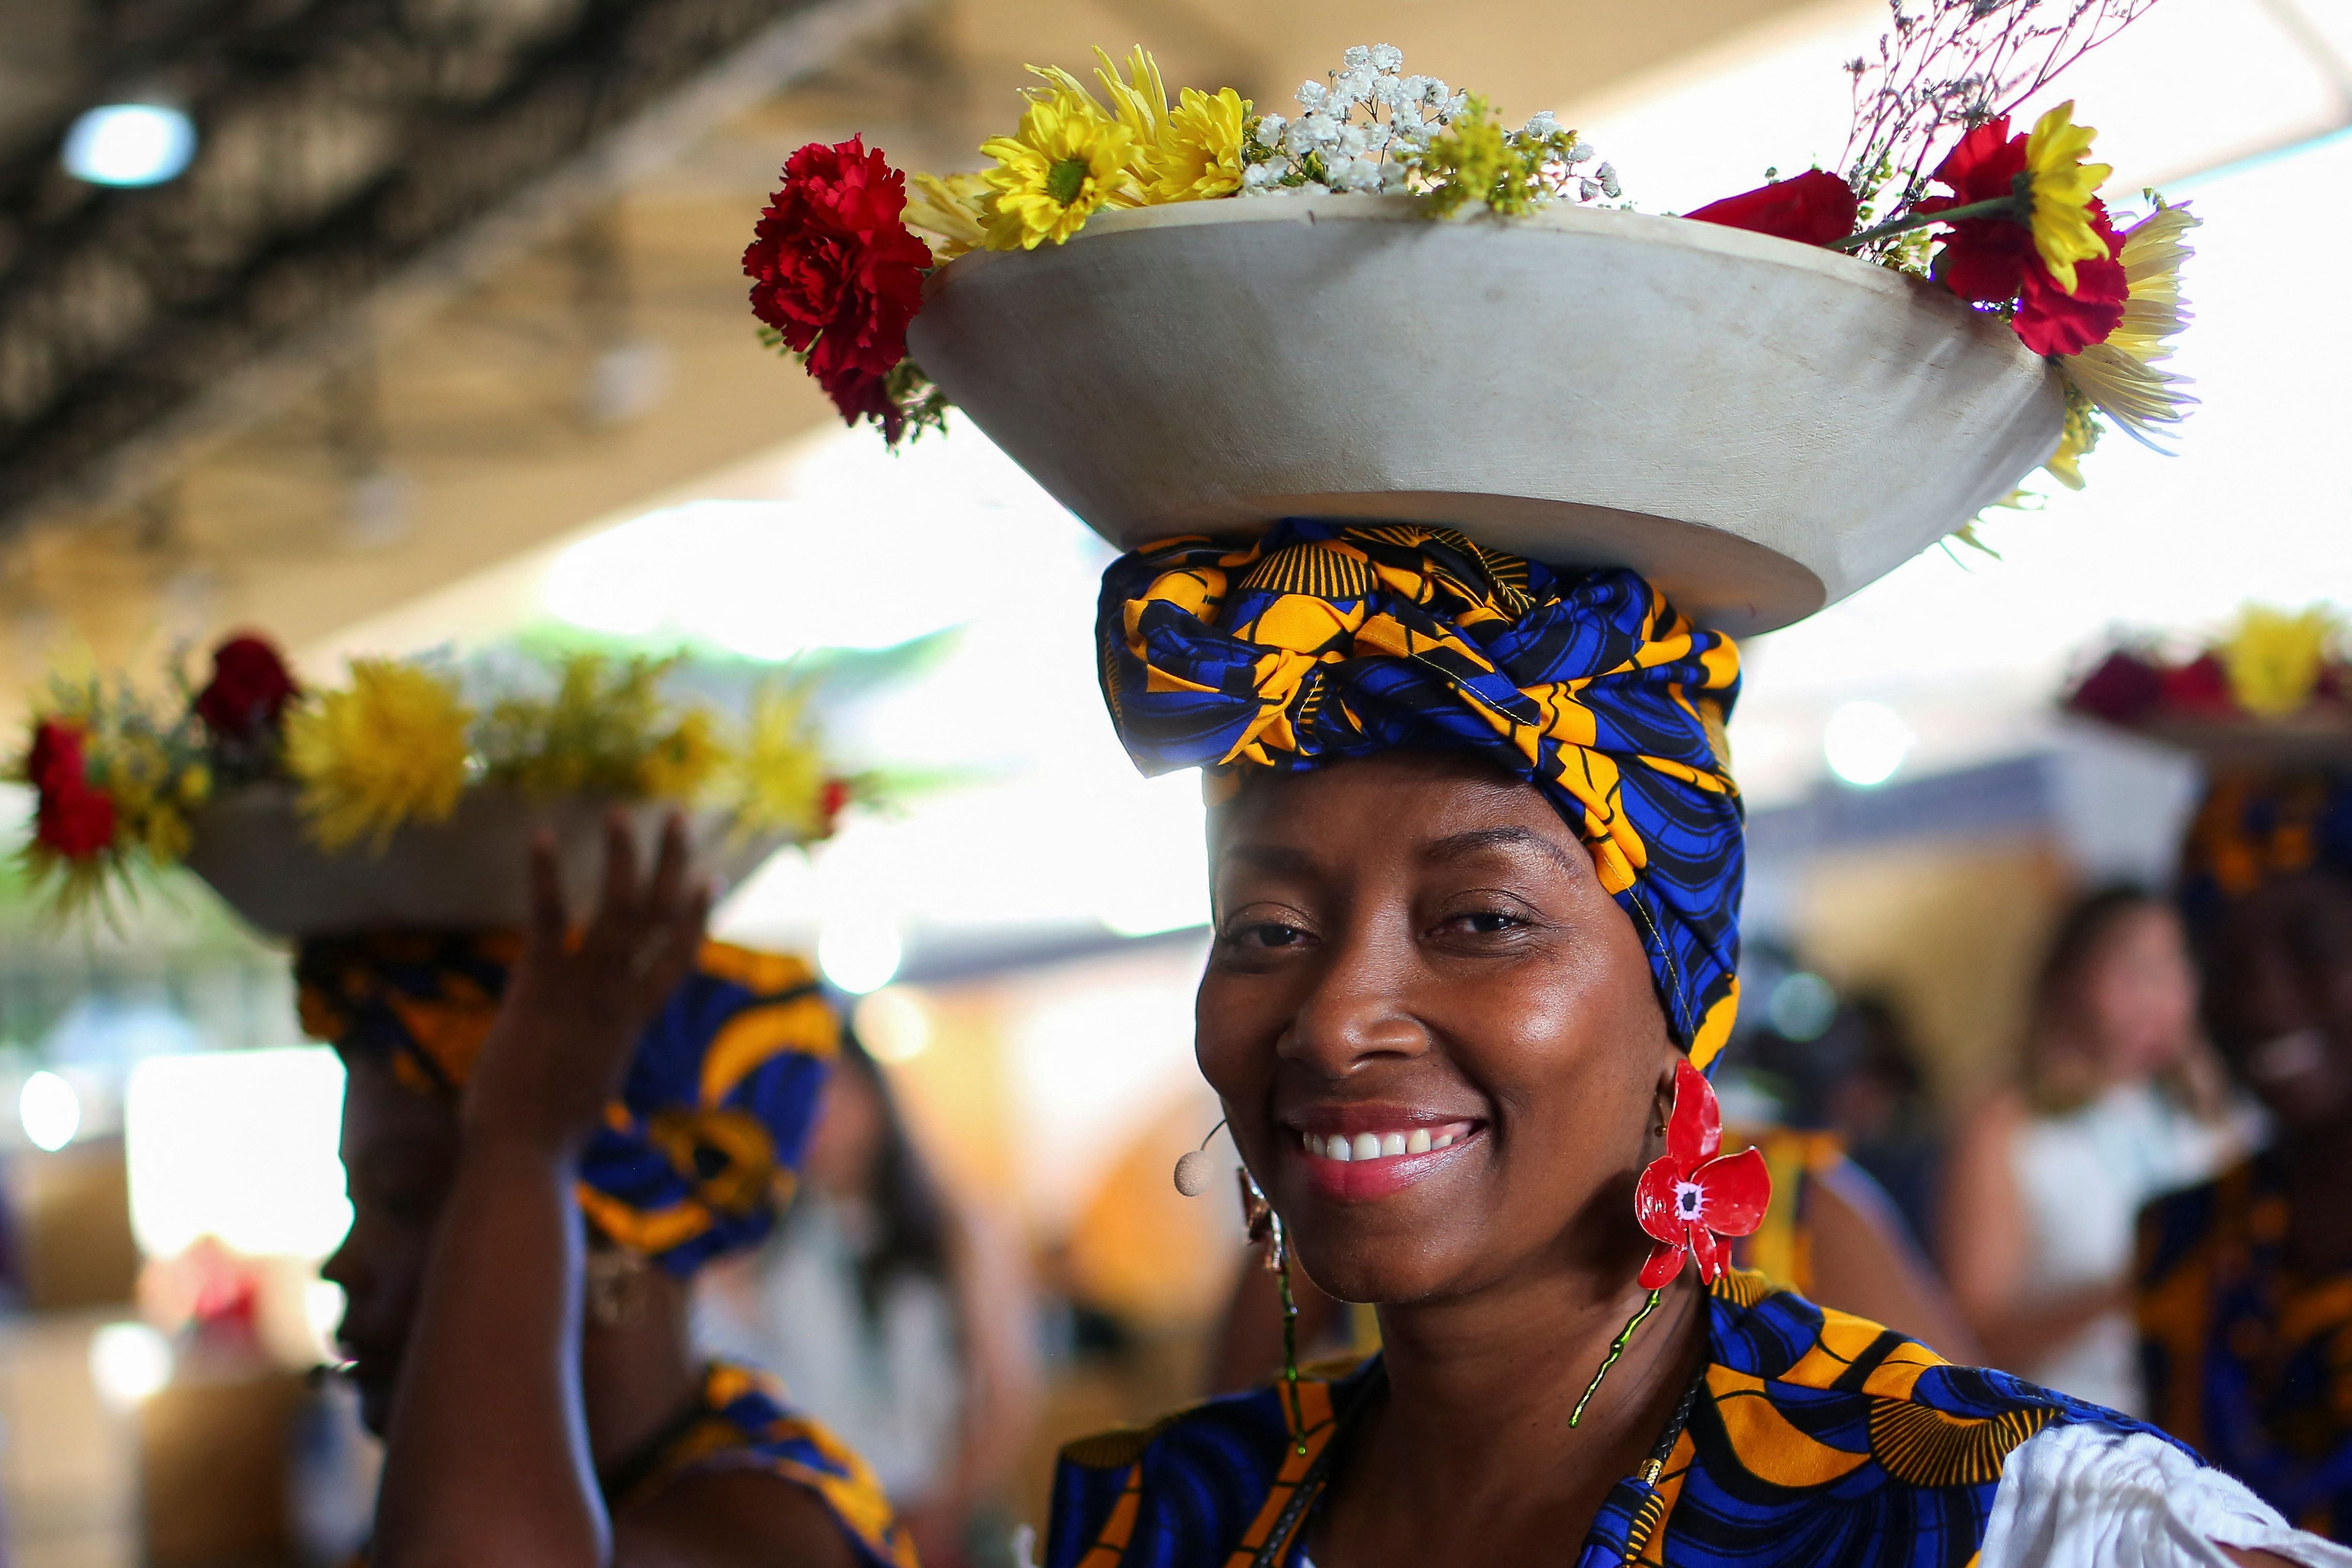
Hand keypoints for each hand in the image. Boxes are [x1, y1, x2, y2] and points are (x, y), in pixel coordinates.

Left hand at [463, 812, 709, 1153]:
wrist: (524, 1155)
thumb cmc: (547, 1138)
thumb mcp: (588, 1092)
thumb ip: (595, 1064)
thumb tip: (596, 1075)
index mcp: (633, 1021)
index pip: (678, 956)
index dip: (696, 914)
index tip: (708, 876)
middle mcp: (619, 997)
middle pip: (659, 917)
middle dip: (670, 862)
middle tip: (676, 816)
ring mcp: (584, 989)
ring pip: (618, 909)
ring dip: (622, 855)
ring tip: (622, 810)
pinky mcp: (540, 985)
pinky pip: (549, 919)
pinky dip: (544, 875)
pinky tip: (540, 835)